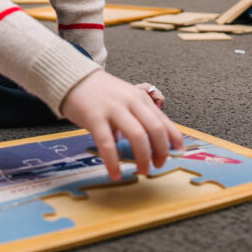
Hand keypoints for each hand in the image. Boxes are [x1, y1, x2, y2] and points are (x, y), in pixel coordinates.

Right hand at [61, 70, 184, 180]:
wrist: (73, 78)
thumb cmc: (100, 92)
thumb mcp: (126, 97)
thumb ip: (139, 115)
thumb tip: (154, 141)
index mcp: (140, 98)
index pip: (163, 120)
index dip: (173, 140)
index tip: (178, 153)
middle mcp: (130, 102)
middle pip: (154, 129)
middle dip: (160, 152)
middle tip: (158, 165)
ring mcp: (113, 108)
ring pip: (137, 136)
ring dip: (143, 158)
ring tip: (142, 171)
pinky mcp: (94, 117)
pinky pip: (108, 143)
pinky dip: (114, 162)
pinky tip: (115, 173)